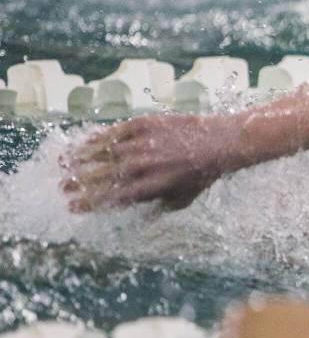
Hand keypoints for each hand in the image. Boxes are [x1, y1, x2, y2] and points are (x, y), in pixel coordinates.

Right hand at [60, 113, 223, 212]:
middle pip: (100, 176)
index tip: (73, 206)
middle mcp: (142, 166)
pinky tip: (84, 142)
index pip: (110, 198)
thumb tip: (133, 212)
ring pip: (102, 152)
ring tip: (63, 164)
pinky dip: (96, 138)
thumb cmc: (201, 176)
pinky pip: (113, 132)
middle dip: (78, 183)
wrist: (218, 144)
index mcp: (149, 188)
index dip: (89, 202)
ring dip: (80, 159)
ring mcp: (141, 144)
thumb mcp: (180, 200)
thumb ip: (154, 206)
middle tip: (62, 187)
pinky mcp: (143, 125)